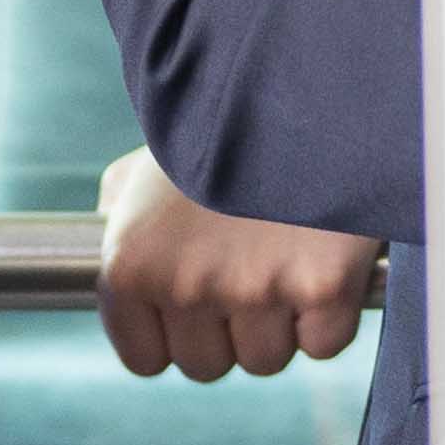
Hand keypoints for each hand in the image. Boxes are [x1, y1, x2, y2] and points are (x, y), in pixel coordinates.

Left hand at [95, 149, 375, 383]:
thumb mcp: (146, 167)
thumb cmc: (221, 124)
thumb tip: (112, 247)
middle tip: (253, 270)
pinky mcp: (323, 286)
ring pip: (267, 359)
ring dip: (282, 323)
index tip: (200, 301)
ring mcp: (255, 289)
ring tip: (290, 257)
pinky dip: (332, 314)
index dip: (178, 333)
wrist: (302, 78)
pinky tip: (328, 262)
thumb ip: (121, 214)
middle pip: (208, 365)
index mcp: (130, 263)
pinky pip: (324, 342)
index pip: (146, 359)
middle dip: (230, 329)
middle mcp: (184, 285)